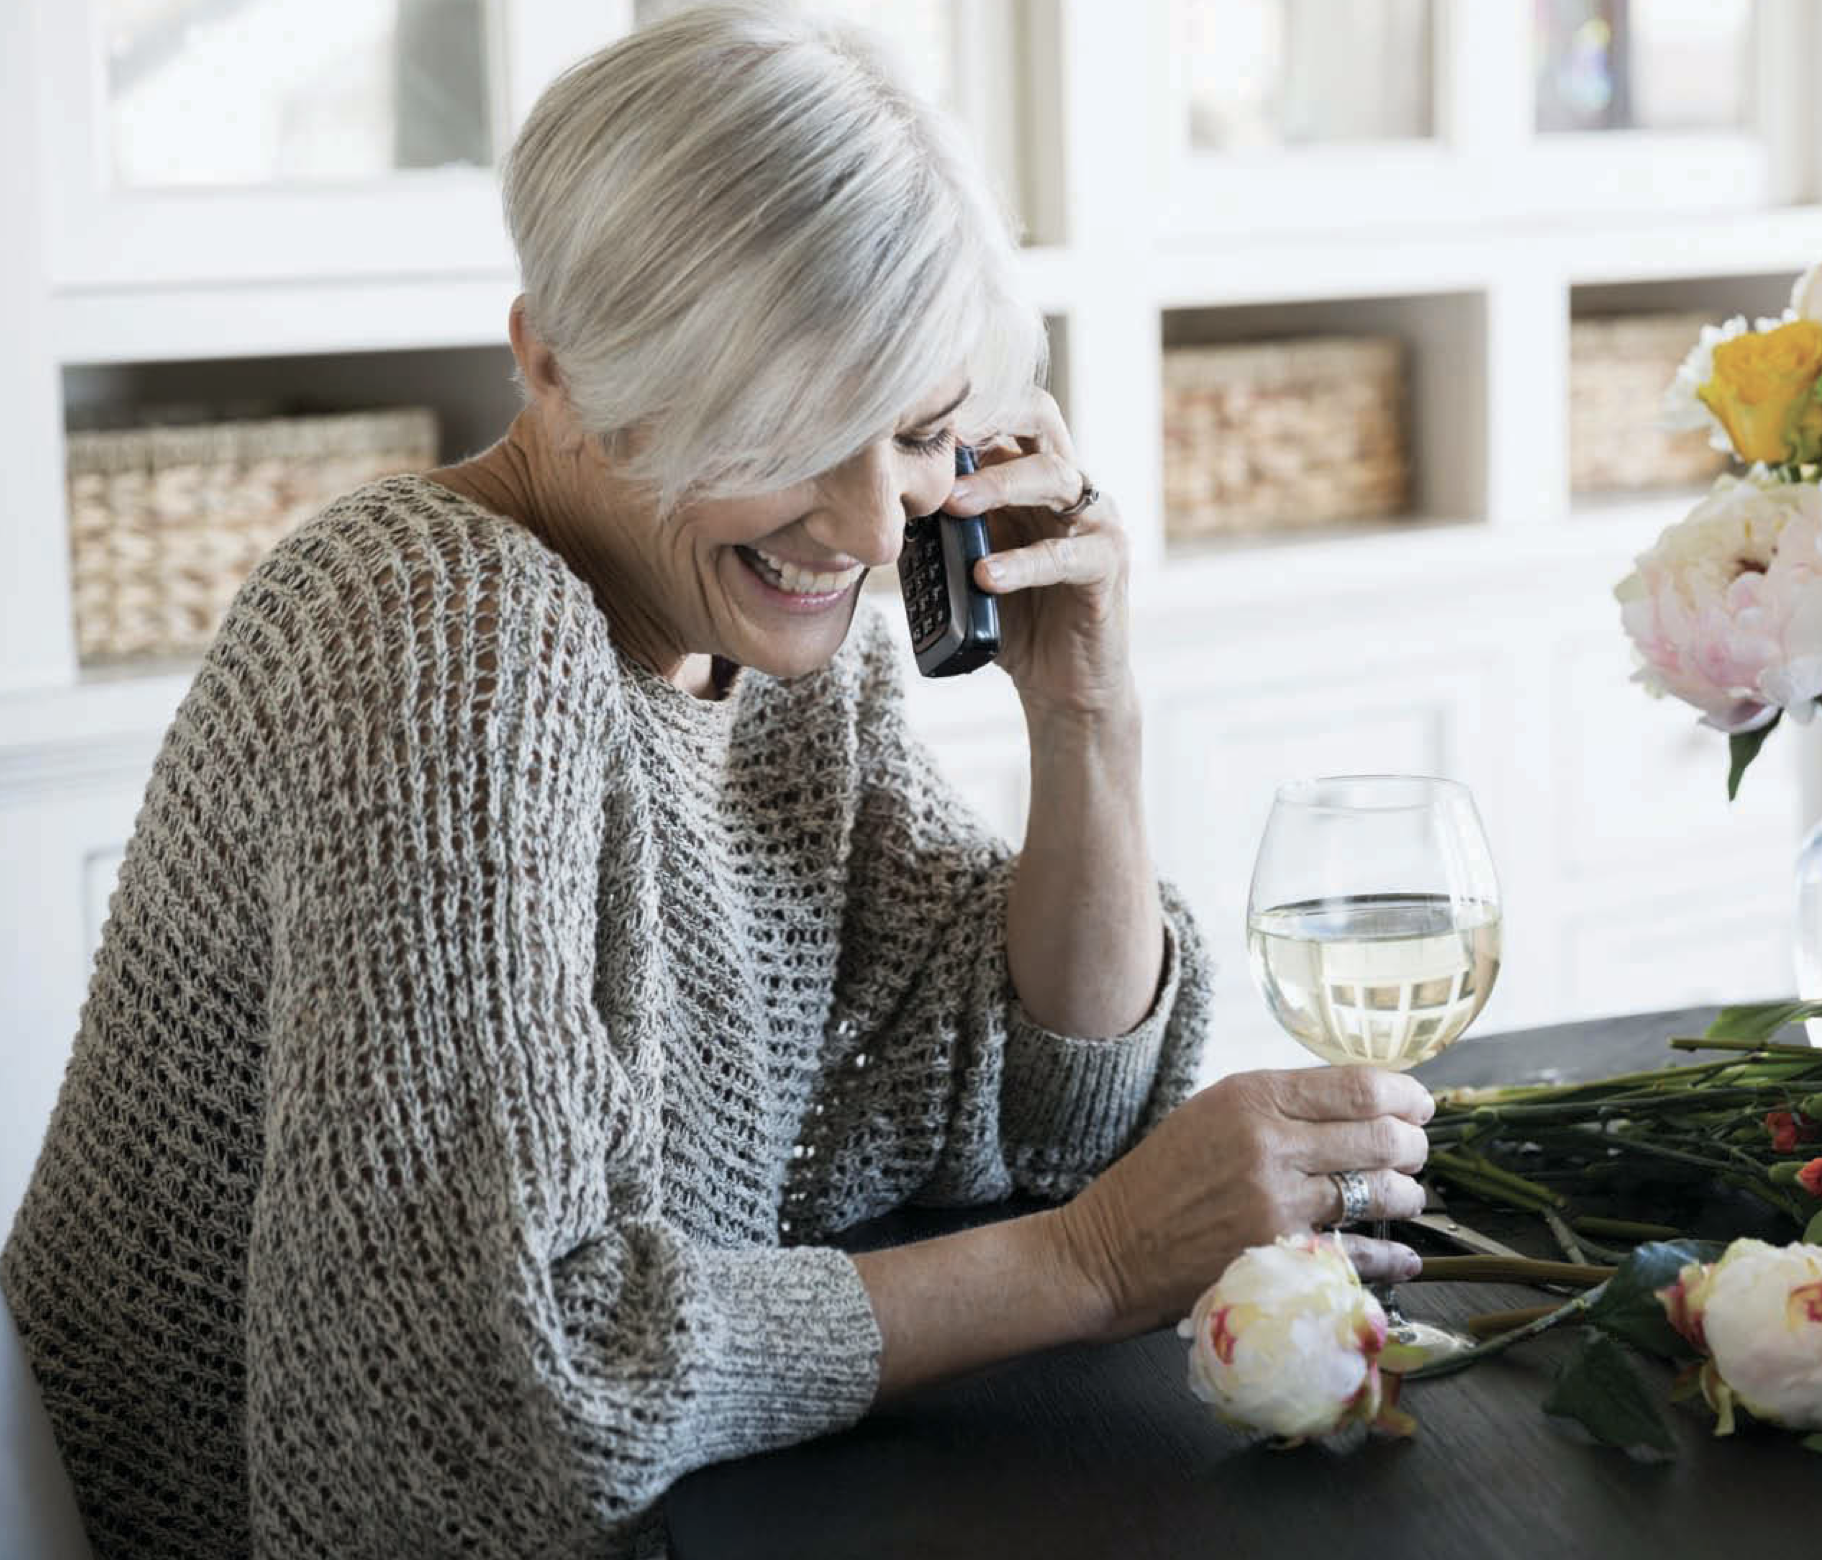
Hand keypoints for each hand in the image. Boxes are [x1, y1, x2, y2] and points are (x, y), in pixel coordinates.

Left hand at [945, 390, 1130, 720]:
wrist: (1061, 685)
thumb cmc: (1012, 619)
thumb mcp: (964, 565)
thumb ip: (939, 531)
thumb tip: (882, 504)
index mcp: (1031, 477)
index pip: (1007, 413)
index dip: (968, 402)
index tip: (917, 406)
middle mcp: (1068, 487)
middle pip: (1039, 418)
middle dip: (988, 417)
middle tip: (939, 434)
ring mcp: (1094, 522)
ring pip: (1054, 477)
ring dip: (998, 484)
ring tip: (951, 504)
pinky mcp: (1108, 566)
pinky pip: (1068, 555)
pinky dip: (1024, 564)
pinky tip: (987, 576)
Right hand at [1049, 1066, 1432, 1338]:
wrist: (1105, 1251)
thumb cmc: (1157, 1182)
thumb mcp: (1208, 1116)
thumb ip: (1276, 1107)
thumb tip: (1354, 1106)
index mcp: (1250, 1095)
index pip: (1357, 1086)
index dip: (1405, 1096)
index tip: (1420, 1105)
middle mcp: (1268, 1142)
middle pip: (1380, 1135)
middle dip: (1413, 1146)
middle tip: (1415, 1152)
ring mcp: (1276, 1202)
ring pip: (1380, 1193)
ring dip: (1406, 1197)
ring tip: (1405, 1198)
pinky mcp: (1280, 1256)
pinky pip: (1362, 1253)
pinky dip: (1393, 1256)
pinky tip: (1403, 1255)